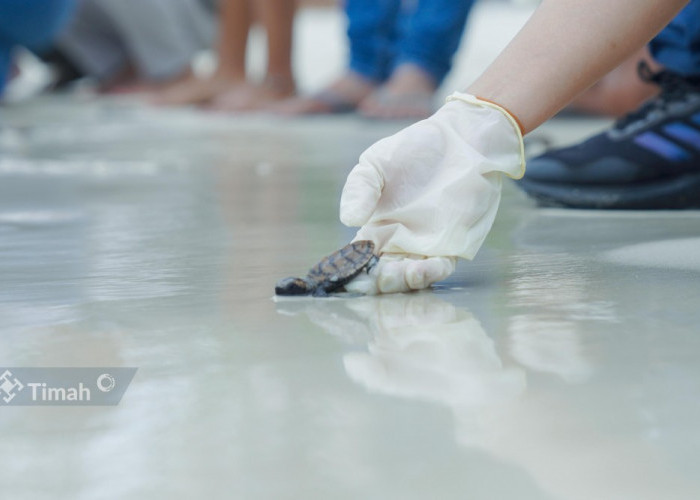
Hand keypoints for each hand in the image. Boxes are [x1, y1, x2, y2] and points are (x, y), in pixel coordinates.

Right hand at [340, 93, 524, 292]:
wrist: (460, 140)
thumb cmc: (414, 149)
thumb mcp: (376, 163)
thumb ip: (359, 188)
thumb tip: (349, 219)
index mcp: (375, 228)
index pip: (358, 259)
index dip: (351, 270)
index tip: (348, 274)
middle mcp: (398, 243)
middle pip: (382, 276)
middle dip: (377, 283)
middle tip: (377, 278)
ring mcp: (424, 246)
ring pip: (409, 278)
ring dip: (403, 282)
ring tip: (402, 273)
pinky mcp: (451, 245)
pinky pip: (440, 268)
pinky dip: (432, 273)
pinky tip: (427, 266)